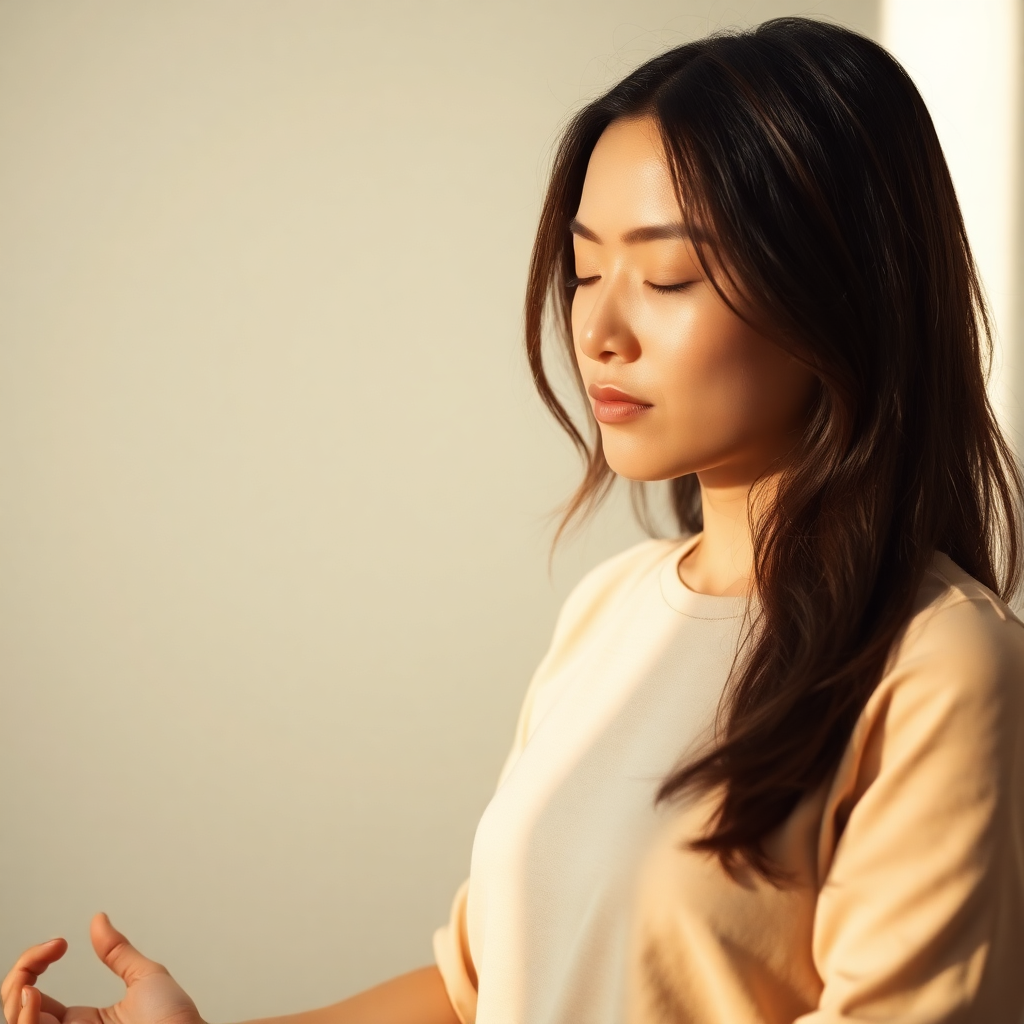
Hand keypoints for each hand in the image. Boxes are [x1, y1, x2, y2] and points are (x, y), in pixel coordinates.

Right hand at [3, 914, 202, 1023]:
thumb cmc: (177, 1022)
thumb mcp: (145, 978)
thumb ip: (117, 952)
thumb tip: (98, 920)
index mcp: (79, 1021)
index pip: (32, 996)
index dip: (32, 965)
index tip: (59, 944)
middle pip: (17, 1011)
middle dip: (17, 977)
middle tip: (43, 954)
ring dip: (15, 998)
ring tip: (31, 979)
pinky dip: (23, 1019)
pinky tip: (33, 997)